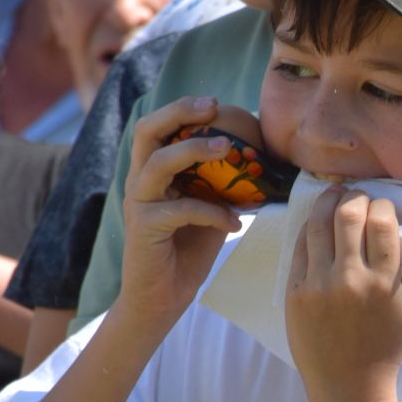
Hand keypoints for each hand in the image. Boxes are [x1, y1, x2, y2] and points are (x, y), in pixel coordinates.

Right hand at [115, 95, 242, 330]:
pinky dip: (212, 212)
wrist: (162, 299)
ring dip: (192, 151)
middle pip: (147, 131)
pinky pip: (180, 209)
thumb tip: (261, 162)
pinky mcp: (145, 229)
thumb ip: (223, 185)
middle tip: (213, 106)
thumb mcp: (210, 209)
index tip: (216, 103)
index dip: (181, 110)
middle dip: (178, 113)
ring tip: (226, 149)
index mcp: (153, 173)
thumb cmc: (187, 251)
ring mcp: (140, 205)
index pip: (158, 128)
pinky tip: (234, 223)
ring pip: (158, 163)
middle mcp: (141, 183)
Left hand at [285, 188, 401, 400]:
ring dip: (328, 202)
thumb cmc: (387, 347)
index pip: (382, 223)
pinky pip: (300, 247)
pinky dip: (310, 228)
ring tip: (335, 196)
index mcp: (383, 282)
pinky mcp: (294, 291)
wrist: (348, 386)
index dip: (383, 206)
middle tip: (359, 198)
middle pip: (348, 215)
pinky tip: (318, 223)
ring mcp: (317, 284)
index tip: (384, 208)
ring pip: (318, 224)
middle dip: (356, 198)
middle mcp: (349, 278)